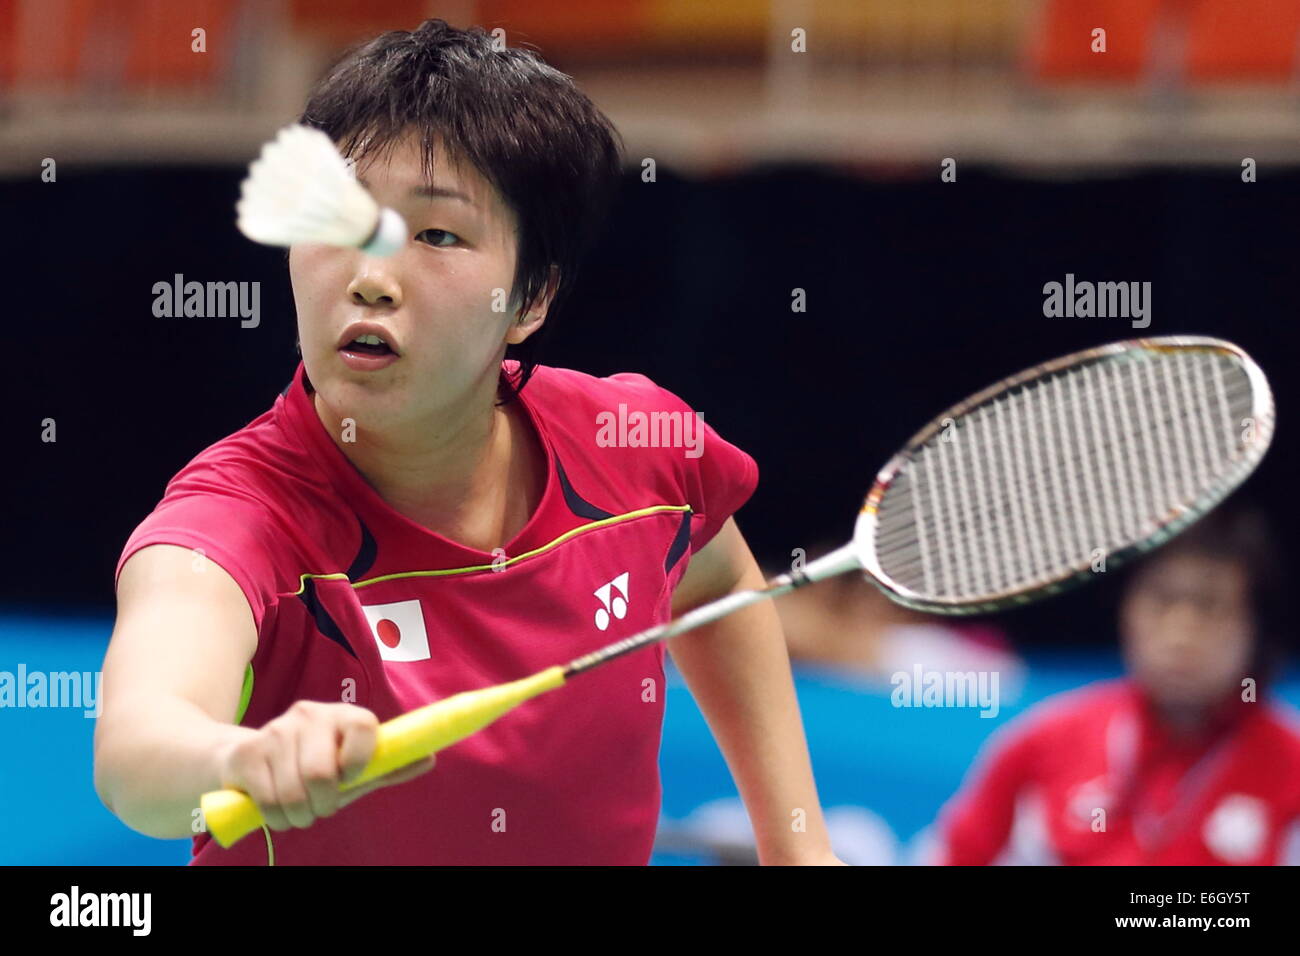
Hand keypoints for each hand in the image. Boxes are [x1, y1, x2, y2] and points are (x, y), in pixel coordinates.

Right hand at [214, 700, 435, 830]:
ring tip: (300, 810)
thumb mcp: (353, 768)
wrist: (245, 758)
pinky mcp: (247, 752)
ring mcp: (275, 731)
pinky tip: (279, 810)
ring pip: (293, 793)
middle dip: (323, 804)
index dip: (360, 761)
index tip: (351, 778)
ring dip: (299, 816)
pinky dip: (277, 818)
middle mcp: (309, 715)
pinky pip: (267, 800)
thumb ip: (388, 766)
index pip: (364, 726)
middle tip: (321, 807)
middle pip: (321, 773)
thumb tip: (429, 759)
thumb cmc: (312, 766)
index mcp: (343, 715)